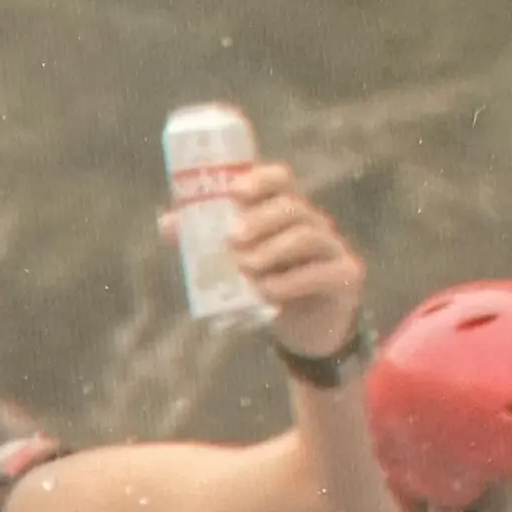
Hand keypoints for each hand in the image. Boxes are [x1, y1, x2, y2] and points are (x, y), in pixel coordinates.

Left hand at [213, 162, 367, 365]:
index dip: (260, 179)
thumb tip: (166, 223)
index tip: (236, 192)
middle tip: (231, 239)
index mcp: (288, 211)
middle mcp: (314, 223)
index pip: (281, 180)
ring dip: (273, 250)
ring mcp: (333, 249)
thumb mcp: (239, 264)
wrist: (307, 332)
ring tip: (246, 268)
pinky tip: (267, 292)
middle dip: (260, 219)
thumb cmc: (271, 286)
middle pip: (292, 207)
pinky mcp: (345, 277)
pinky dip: (291, 282)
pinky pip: (321, 273)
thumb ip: (207, 243)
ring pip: (307, 236)